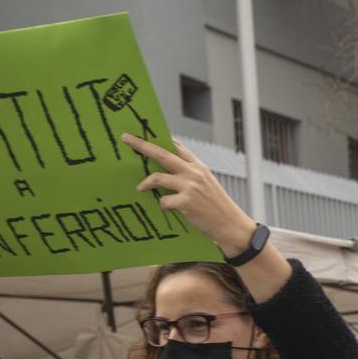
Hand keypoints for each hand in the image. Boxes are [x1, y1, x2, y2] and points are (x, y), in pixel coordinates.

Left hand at [123, 134, 255, 254]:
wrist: (231, 224)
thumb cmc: (217, 206)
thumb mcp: (208, 184)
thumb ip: (190, 175)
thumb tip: (167, 172)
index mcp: (199, 167)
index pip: (178, 147)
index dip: (161, 139)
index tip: (146, 134)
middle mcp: (194, 173)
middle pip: (162, 154)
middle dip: (142, 145)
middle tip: (126, 139)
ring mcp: (189, 187)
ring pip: (157, 178)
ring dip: (146, 183)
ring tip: (140, 189)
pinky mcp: (186, 202)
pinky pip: (163, 201)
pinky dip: (164, 206)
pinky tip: (170, 210)